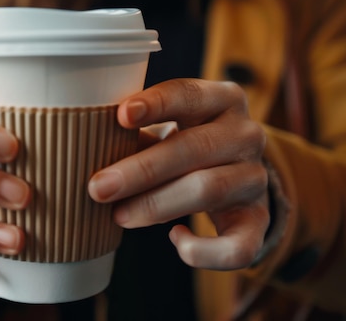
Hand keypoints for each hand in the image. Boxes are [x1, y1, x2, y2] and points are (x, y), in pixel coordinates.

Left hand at [88, 79, 268, 269]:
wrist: (235, 174)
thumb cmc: (184, 145)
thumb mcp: (168, 128)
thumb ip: (138, 133)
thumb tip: (86, 149)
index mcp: (222, 99)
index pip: (189, 94)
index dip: (156, 104)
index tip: (121, 115)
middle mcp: (246, 134)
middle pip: (194, 148)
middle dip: (141, 170)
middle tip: (99, 188)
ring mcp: (255, 177)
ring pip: (209, 189)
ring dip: (157, 205)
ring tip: (120, 215)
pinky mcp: (259, 219)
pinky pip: (239, 245)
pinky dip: (204, 250)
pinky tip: (177, 240)